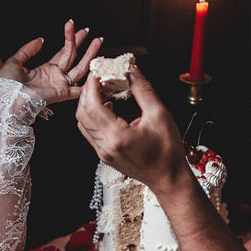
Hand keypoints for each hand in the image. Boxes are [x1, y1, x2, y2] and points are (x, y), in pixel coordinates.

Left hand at [0, 19, 101, 103]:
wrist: (7, 100)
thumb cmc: (8, 86)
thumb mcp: (15, 62)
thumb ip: (27, 50)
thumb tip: (40, 39)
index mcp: (46, 69)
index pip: (62, 52)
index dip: (69, 39)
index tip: (72, 26)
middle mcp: (56, 76)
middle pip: (73, 56)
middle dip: (81, 43)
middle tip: (89, 31)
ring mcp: (60, 84)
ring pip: (80, 67)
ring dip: (89, 54)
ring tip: (97, 40)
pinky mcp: (62, 93)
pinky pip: (80, 88)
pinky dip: (90, 81)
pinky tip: (98, 69)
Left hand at [75, 67, 184, 193]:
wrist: (169, 179)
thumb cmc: (168, 153)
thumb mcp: (160, 115)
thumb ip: (143, 90)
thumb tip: (132, 72)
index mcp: (117, 137)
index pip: (92, 106)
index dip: (92, 86)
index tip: (98, 72)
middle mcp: (105, 147)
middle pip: (82, 114)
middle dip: (88, 93)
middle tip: (100, 79)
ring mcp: (103, 152)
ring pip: (83, 123)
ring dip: (89, 104)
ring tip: (104, 90)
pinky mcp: (104, 154)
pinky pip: (91, 132)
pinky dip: (94, 116)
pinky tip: (108, 106)